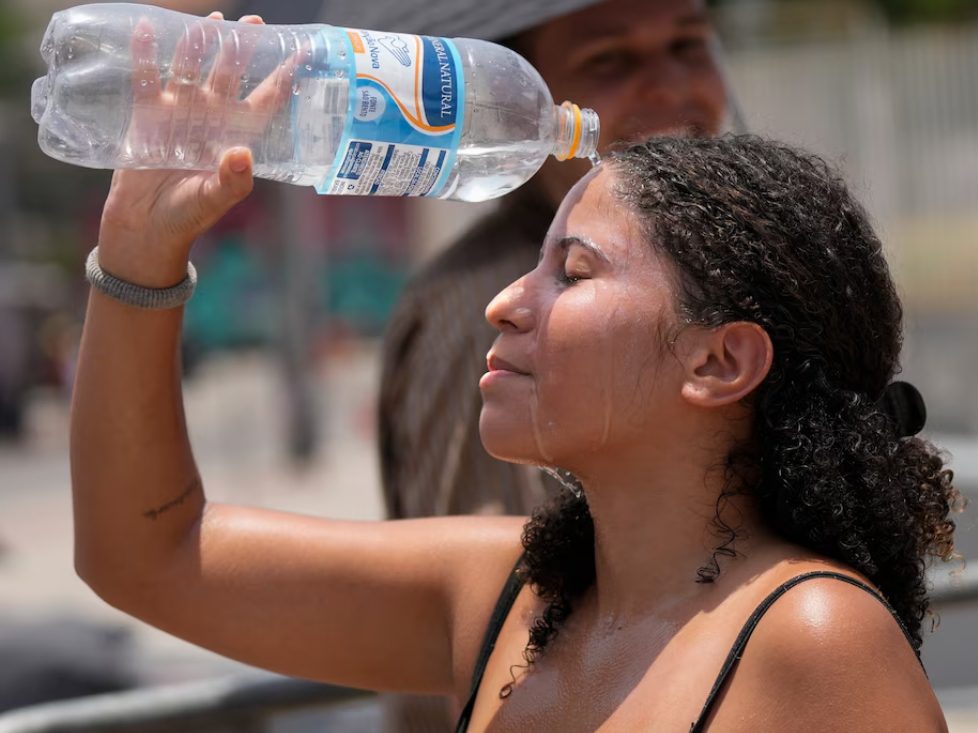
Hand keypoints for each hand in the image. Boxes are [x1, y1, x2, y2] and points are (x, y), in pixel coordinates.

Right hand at [97, 12, 294, 284]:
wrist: (147, 227)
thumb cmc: (188, 216)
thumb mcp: (214, 199)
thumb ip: (232, 179)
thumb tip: (241, 154)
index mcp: (236, 135)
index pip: (265, 100)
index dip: (282, 78)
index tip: (301, 53)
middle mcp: (211, 117)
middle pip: (229, 74)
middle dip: (241, 48)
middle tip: (253, 21)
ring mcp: (179, 111)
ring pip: (192, 68)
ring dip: (199, 44)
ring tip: (211, 20)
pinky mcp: (147, 113)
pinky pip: (147, 77)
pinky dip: (147, 54)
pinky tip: (149, 28)